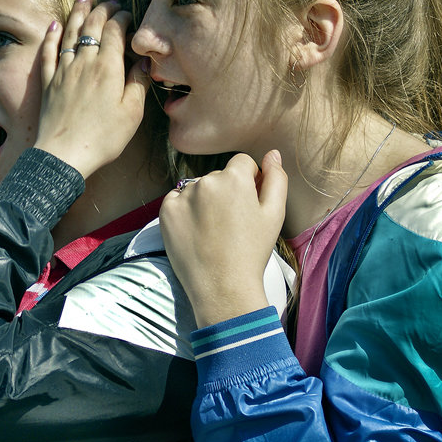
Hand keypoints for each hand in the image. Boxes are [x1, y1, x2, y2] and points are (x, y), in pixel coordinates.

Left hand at [33, 0, 149, 178]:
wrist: (64, 155)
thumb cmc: (103, 137)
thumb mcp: (131, 113)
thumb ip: (138, 84)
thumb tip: (143, 62)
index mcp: (108, 68)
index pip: (114, 31)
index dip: (121, 18)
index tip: (128, 13)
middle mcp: (84, 63)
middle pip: (92, 26)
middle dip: (102, 9)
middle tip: (110, 1)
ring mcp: (63, 71)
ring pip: (70, 33)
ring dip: (77, 13)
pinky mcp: (48, 82)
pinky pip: (49, 52)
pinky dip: (51, 36)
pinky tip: (54, 25)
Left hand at [160, 151, 286, 326]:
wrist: (222, 287)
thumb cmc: (252, 252)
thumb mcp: (274, 215)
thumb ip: (276, 179)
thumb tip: (272, 154)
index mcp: (234, 177)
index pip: (242, 163)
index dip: (248, 182)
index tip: (247, 205)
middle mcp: (206, 180)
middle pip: (219, 176)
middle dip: (226, 192)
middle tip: (231, 224)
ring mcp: (183, 195)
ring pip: (197, 188)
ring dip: (205, 201)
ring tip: (213, 231)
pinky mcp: (166, 211)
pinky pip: (176, 200)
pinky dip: (184, 211)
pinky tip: (196, 232)